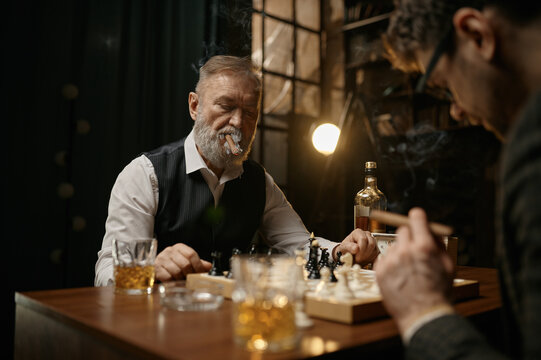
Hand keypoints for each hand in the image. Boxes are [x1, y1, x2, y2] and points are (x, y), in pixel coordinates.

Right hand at [154, 243, 211, 281]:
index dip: (198, 265)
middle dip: (191, 274)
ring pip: (177, 272)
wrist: (157, 266)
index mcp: (179, 247)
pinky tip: (175, 282)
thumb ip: (198, 263)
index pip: (192, 254)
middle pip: (185, 264)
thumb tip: (209, 266)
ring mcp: (162, 259)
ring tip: (184, 282)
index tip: (202, 273)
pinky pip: (168, 277)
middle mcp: (170, 251)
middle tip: (193, 280)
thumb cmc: (174, 263)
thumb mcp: (187, 260)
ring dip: (182, 279)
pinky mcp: (156, 269)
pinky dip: (173, 282)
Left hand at [333, 229, 378, 265]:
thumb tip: (356, 248)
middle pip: (371, 244)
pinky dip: (371, 259)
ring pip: (375, 250)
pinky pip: (377, 255)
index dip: (361, 249)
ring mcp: (372, 241)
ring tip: (360, 260)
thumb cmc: (345, 250)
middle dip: (364, 254)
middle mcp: (366, 235)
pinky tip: (364, 260)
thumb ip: (349, 247)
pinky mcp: (376, 249)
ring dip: (367, 257)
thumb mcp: (343, 248)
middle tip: (358, 260)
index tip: (356, 257)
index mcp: (358, 232)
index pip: (363, 239)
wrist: (348, 256)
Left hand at [374, 208, 454, 334]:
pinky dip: (390, 264)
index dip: (417, 218)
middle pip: (402, 231)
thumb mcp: (447, 266)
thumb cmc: (438, 292)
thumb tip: (430, 230)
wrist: (423, 315)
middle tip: (414, 250)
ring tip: (408, 270)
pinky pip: (383, 258)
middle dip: (409, 237)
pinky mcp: (379, 272)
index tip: (416, 218)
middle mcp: (405, 251)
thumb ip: (438, 245)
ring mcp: (390, 261)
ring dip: (399, 253)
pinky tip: (399, 275)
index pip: (416, 217)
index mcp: (424, 247)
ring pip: (393, 246)